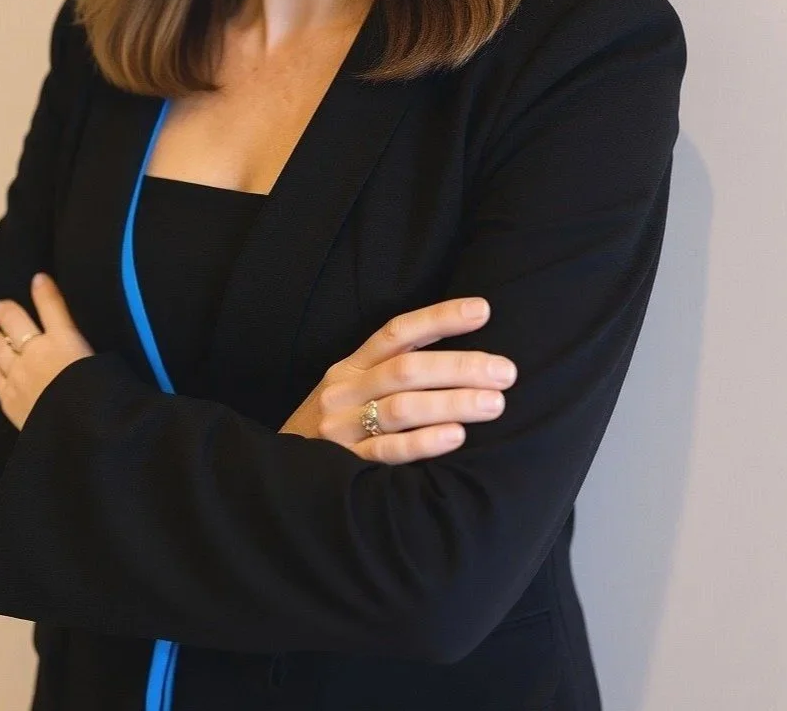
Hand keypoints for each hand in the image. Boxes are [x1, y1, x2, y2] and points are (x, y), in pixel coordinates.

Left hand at [0, 272, 94, 430]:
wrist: (78, 432)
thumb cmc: (103, 395)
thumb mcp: (106, 365)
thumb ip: (94, 353)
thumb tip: (104, 346)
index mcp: (66, 340)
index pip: (53, 308)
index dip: (45, 291)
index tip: (38, 278)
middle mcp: (38, 353)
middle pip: (16, 325)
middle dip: (5, 312)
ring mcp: (19, 376)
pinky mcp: (10, 400)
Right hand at [278, 297, 516, 462]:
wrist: (279, 476)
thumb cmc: (337, 427)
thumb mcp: (354, 389)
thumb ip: (393, 371)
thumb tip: (463, 355)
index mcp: (351, 366)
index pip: (398, 332)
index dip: (440, 318)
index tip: (483, 310)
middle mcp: (345, 390)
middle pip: (407, 369)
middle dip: (461, 366)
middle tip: (506, 372)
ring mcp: (342, 428)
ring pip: (402, 407)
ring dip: (452, 402)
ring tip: (495, 403)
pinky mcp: (344, 466)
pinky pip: (388, 451)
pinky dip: (424, 442)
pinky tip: (457, 437)